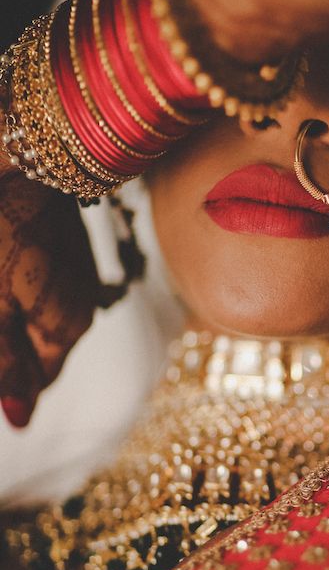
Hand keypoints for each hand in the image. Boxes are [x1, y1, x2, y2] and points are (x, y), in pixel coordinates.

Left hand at [0, 147, 101, 428]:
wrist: (22, 148)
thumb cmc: (2, 226)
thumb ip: (6, 363)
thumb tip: (20, 421)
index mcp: (65, 326)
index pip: (38, 380)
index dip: (10, 384)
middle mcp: (80, 302)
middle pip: (37, 344)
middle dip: (7, 343)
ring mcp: (73, 266)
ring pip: (33, 308)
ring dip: (6, 310)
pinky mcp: (59, 235)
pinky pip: (34, 275)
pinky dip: (10, 278)